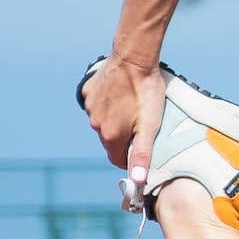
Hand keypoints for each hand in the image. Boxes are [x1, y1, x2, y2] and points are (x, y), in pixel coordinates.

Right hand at [80, 56, 164, 187]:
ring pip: (103, 122)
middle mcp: (95, 124)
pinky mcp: (88, 92)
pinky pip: (97, 105)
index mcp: (110, 135)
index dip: (130, 158)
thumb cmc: (146, 92)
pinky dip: (107, 104)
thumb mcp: (150, 126)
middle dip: (124, 137)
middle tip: (141, 123)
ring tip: (132, 106)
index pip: (117, 159)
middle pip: (110, 140)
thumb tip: (137, 180)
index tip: (141, 149)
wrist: (133, 58)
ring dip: (116, 119)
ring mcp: (89, 107)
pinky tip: (120, 94)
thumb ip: (142, 154)